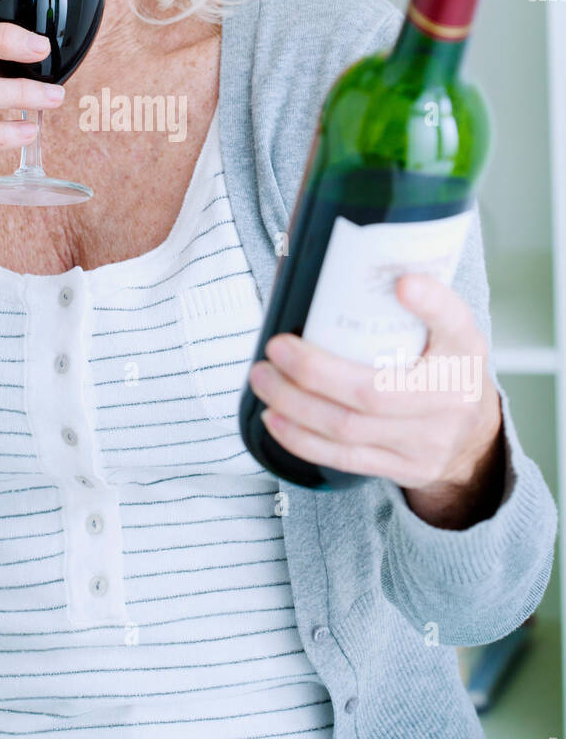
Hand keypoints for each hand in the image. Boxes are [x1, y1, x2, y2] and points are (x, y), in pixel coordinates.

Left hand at [249, 273, 504, 523]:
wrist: (475, 433)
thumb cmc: (443, 366)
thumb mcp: (444, 329)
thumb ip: (409, 304)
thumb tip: (340, 270)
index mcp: (463, 349)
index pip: (454, 322)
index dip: (431, 304)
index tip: (404, 283)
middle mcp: (452, 397)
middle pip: (373, 391)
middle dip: (312, 371)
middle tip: (275, 348)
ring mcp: (428, 440)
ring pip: (348, 428)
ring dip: (295, 404)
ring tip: (263, 379)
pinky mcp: (406, 468)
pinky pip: (344, 458)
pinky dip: (301, 438)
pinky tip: (275, 418)